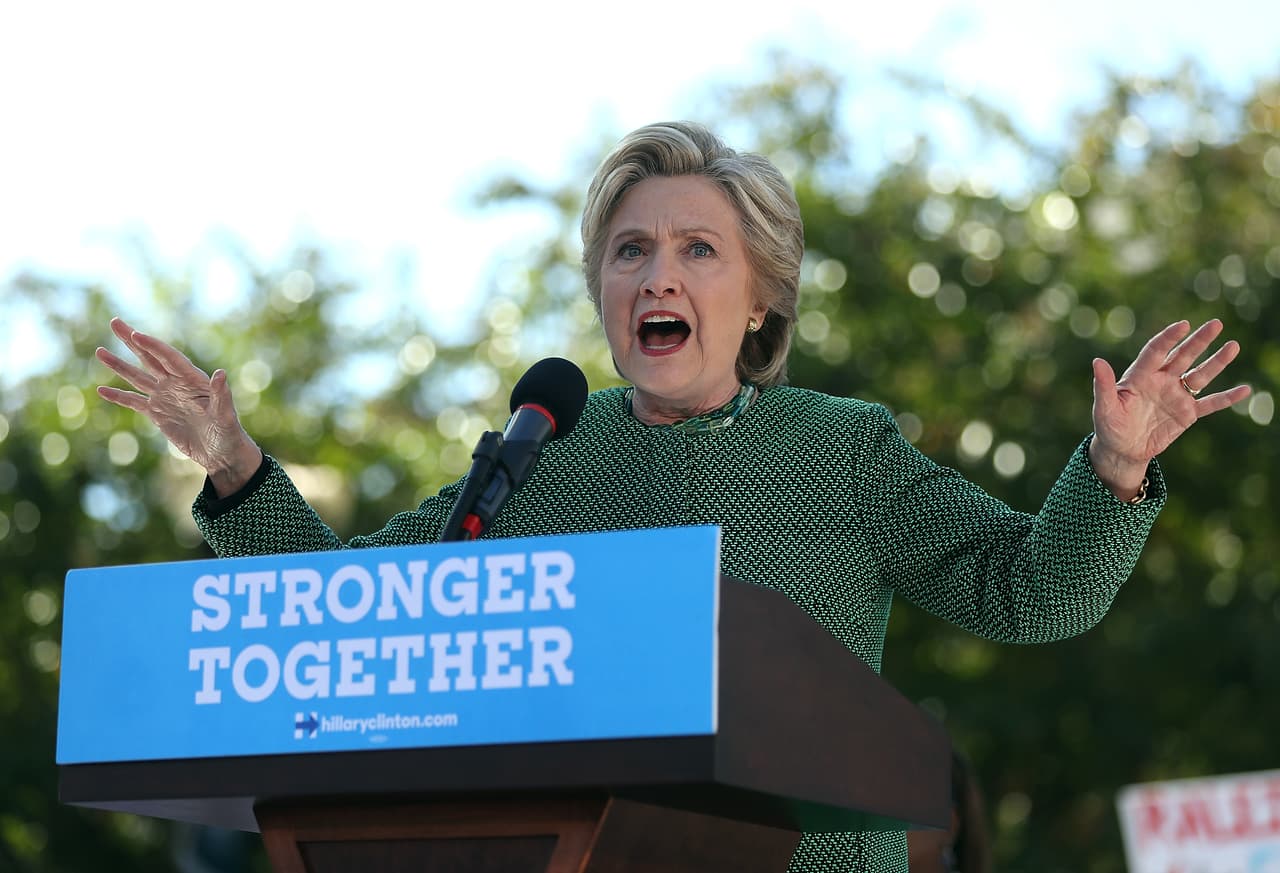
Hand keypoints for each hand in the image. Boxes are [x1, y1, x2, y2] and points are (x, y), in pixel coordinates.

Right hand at [96, 317, 262, 496]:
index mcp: (193, 380)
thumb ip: (221, 394)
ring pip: (137, 377)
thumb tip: (221, 373)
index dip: (153, 346)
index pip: (170, 358)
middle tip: (115, 322)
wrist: (221, 454)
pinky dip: (118, 396)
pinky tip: (101, 390)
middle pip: (150, 358)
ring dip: (119, 365)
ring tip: (100, 351)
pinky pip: (134, 402)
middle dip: (132, 340)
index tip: (136, 334)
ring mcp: (165, 397)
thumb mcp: (225, 414)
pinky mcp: (157, 413)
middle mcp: (176, 384)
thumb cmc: (229, 433)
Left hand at [1089, 319, 1250, 498]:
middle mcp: (1161, 381)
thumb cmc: (1109, 426)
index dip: (1168, 338)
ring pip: (1199, 375)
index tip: (1182, 325)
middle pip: (1182, 356)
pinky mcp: (1187, 414)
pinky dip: (1226, 398)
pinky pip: (1210, 403)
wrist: (1122, 449)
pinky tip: (1244, 390)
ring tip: (1233, 346)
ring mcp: (1176, 396)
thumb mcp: (1104, 407)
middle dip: (1198, 341)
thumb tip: (1097, 361)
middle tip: (1215, 324)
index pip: (1156, 351)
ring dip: (1216, 362)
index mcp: (1140, 376)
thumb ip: (1104, 385)